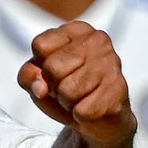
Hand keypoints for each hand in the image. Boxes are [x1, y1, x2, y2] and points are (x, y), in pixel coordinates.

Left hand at [18, 21, 136, 145]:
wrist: (99, 118)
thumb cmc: (65, 88)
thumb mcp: (38, 78)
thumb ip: (28, 76)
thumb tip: (40, 87)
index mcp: (76, 30)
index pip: (40, 46)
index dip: (40, 67)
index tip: (54, 72)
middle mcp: (97, 39)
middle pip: (53, 68)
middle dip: (53, 87)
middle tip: (67, 88)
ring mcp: (111, 62)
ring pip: (67, 92)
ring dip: (67, 103)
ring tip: (79, 98)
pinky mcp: (120, 89)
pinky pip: (82, 110)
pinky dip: (80, 115)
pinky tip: (92, 106)